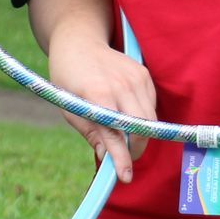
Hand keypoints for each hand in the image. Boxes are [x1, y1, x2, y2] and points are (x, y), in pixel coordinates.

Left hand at [47, 35, 158, 182]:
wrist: (79, 42)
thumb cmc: (68, 77)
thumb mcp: (69, 107)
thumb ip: (91, 132)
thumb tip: (106, 158)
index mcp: (98, 95)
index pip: (116, 134)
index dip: (122, 158)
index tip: (125, 176)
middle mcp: (121, 85)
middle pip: (141, 129)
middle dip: (135, 149)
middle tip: (125, 158)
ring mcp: (136, 78)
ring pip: (150, 119)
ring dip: (141, 134)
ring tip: (125, 138)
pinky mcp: (144, 74)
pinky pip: (151, 105)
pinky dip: (143, 117)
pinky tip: (128, 115)